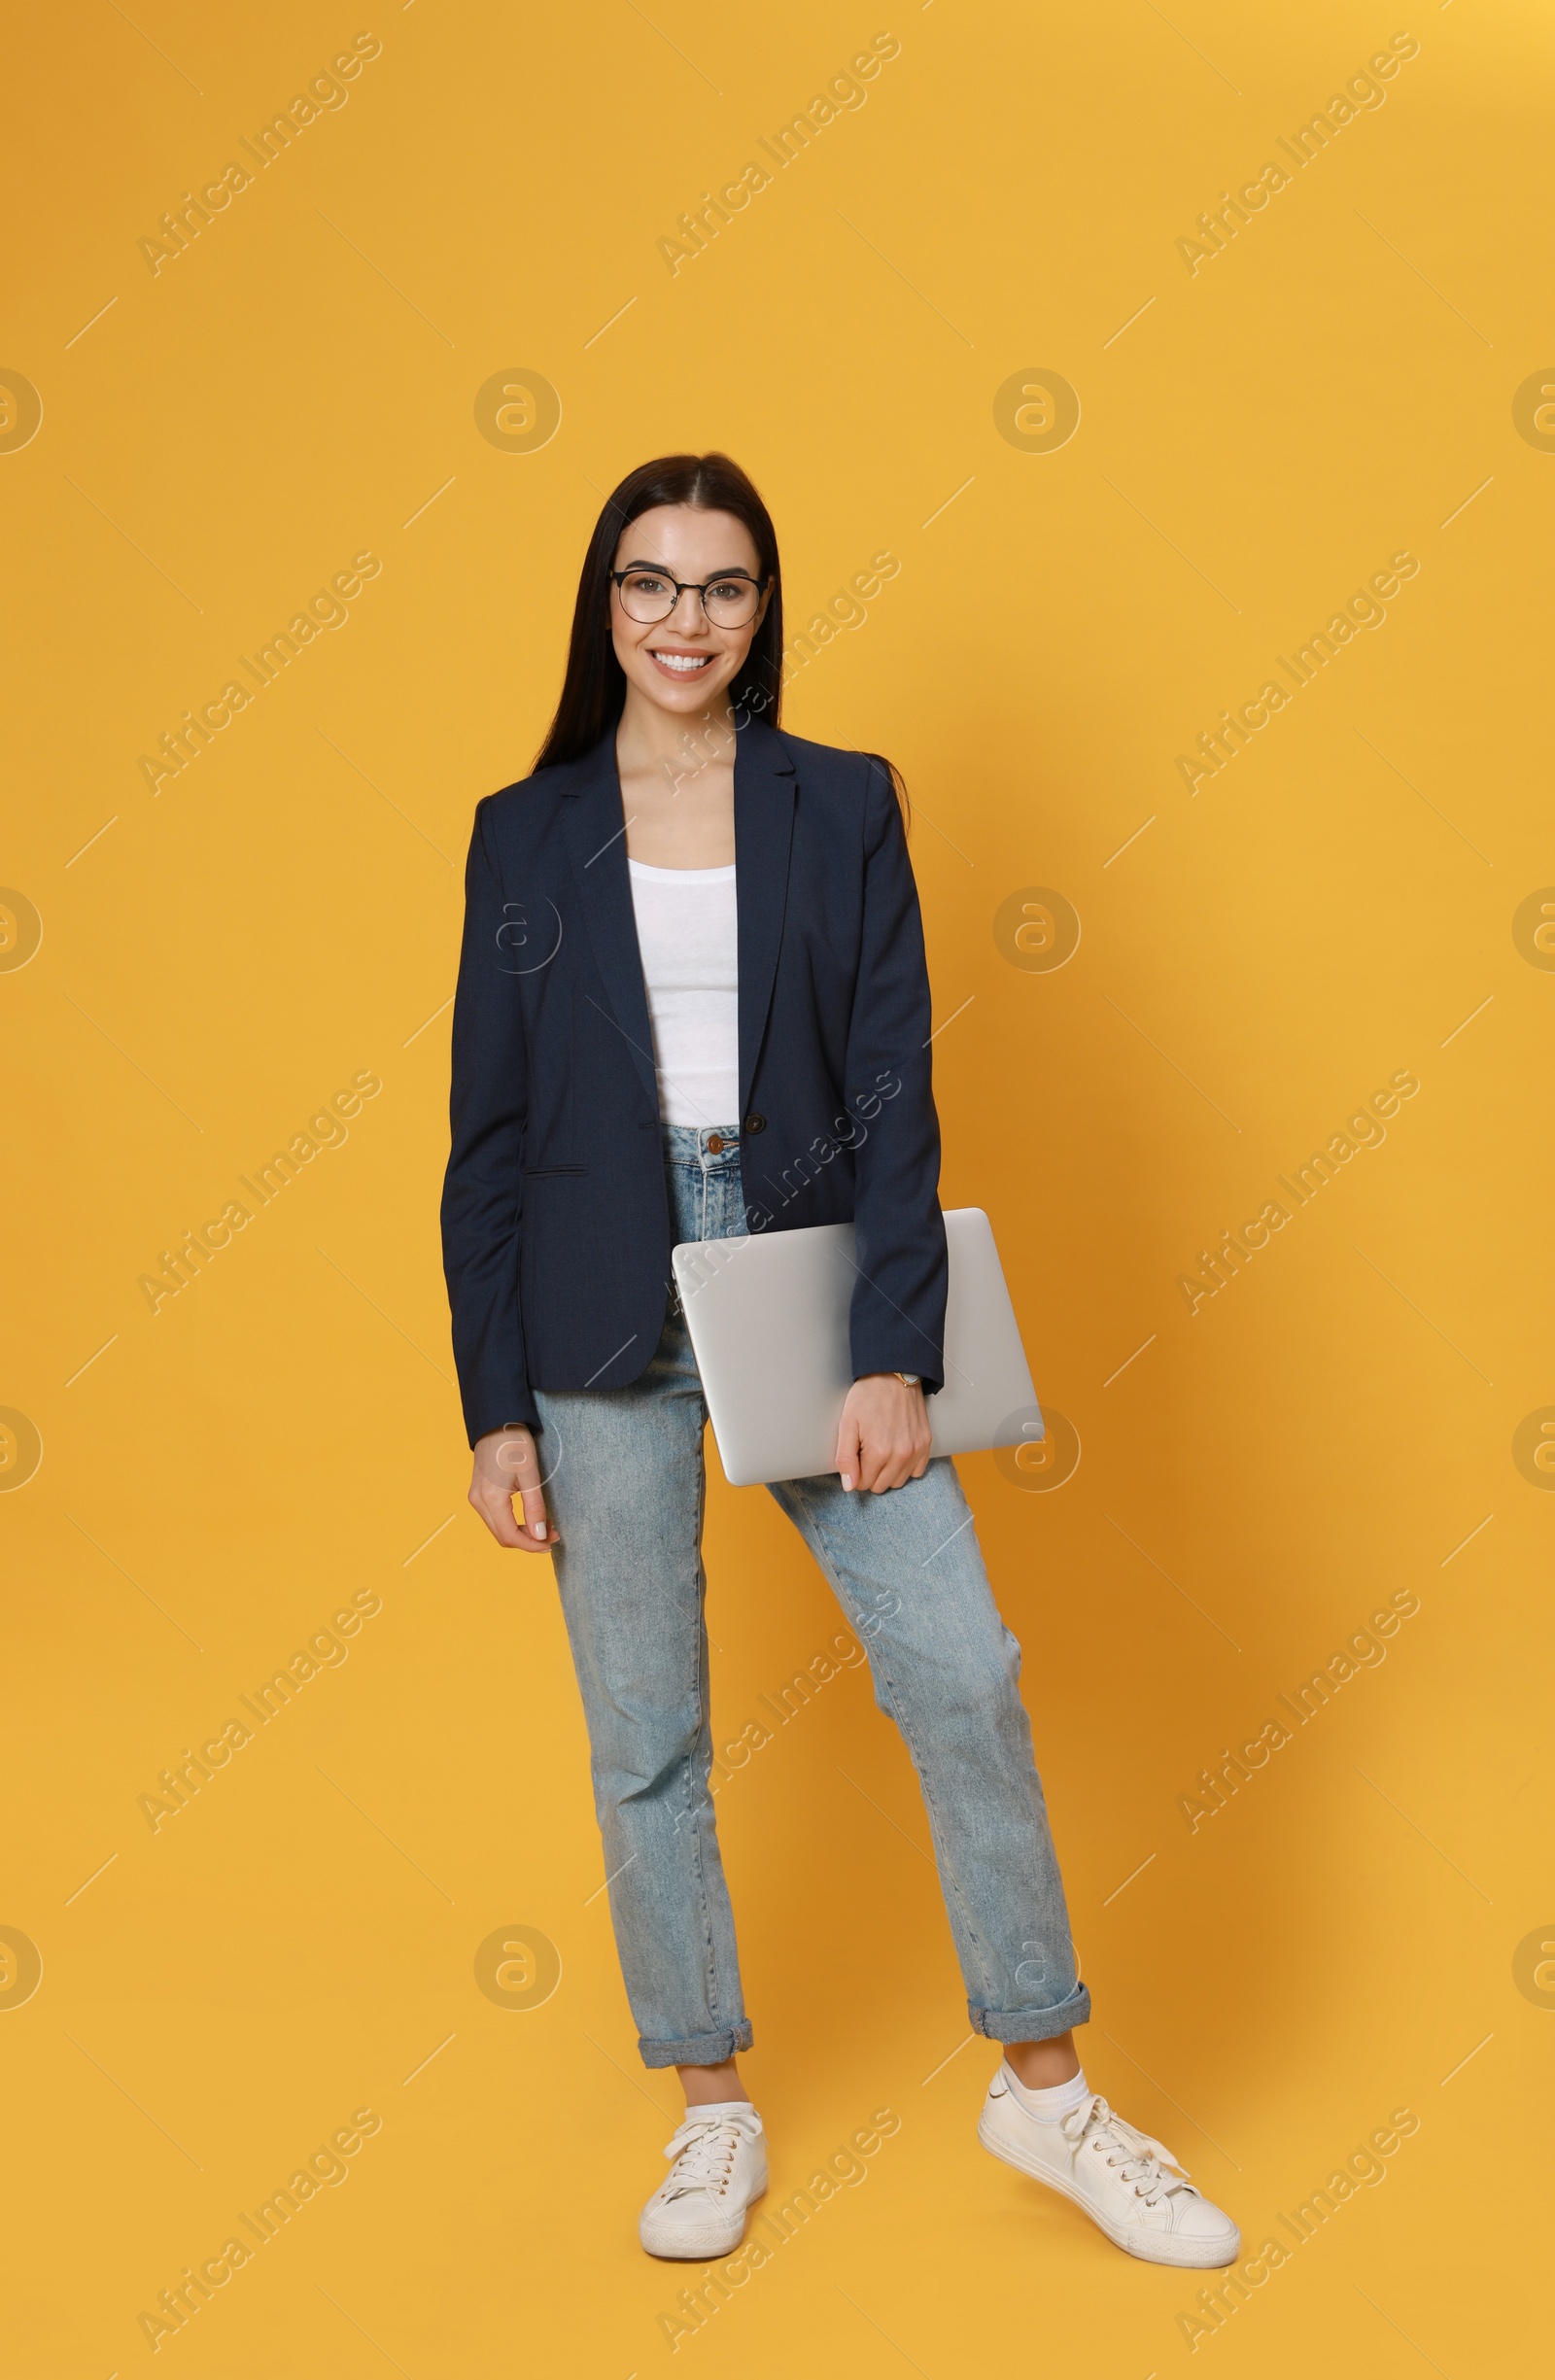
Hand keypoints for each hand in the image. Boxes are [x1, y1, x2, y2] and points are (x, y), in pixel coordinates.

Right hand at [469, 1425, 557, 1550]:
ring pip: (498, 1529)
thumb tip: (540, 1536)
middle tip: (552, 1533)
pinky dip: (512, 1522)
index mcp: (490, 1498)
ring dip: (521, 1532)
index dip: (532, 1545)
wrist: (496, 1421)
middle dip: (528, 1540)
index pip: (510, 1536)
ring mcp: (476, 1497)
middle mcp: (478, 1501)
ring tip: (544, 1524)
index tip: (551, 1542)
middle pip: (503, 1536)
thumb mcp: (530, 1475)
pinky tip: (529, 1516)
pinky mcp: (478, 1492)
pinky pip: (495, 1518)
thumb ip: (535, 1508)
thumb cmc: (514, 1443)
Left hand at [834, 1374, 930, 1493]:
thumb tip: (849, 1486)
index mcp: (879, 1452)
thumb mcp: (847, 1424)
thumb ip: (845, 1458)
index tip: (854, 1454)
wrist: (893, 1374)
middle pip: (880, 1486)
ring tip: (880, 1450)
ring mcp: (916, 1450)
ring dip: (887, 1473)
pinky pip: (916, 1472)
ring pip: (898, 1482)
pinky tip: (896, 1451)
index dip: (854, 1472)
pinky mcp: (926, 1443)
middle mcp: (901, 1455)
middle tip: (865, 1451)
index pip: (862, 1484)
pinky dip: (905, 1467)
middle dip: (869, 1474)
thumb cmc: (866, 1397)